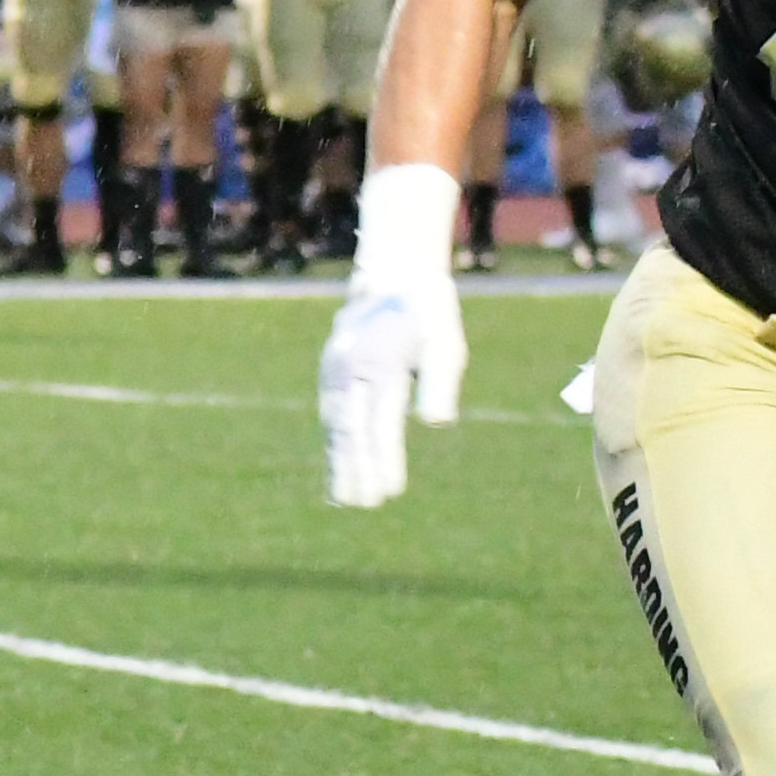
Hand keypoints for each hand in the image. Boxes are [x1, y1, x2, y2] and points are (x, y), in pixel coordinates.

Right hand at [320, 162, 471, 506]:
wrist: (394, 271)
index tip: (390, 490)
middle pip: (352, 431)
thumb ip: (439, 383)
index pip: (380, 424)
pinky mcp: (332, 372)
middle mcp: (351, 370)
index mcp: (381, 365)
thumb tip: (436, 423)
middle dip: (356, 470)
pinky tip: (336, 464)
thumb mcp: (445, 342)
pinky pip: (329, 413)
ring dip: (339, 462)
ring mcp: (336, 371)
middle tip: (364, 504)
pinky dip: (332, 442)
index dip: (384, 460)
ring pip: (335, 425)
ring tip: (344, 498)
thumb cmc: (429, 311)